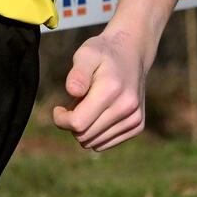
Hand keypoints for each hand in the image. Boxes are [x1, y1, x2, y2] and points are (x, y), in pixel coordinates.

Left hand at [52, 30, 146, 151]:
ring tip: (89, 107)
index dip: (61, 120)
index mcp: (111, 90)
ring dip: (85, 129)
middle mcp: (126, 107)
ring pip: (94, 143)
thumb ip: (78, 73)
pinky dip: (96, 133)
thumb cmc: (103, 53)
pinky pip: (105, 144)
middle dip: (72, 124)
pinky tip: (99, 115)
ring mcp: (134, 118)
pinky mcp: (137, 125)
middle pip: (84, 136)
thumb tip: (73, 91)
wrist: (132, 53)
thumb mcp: (86, 53)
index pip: (78, 123)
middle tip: (74, 105)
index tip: (59, 109)